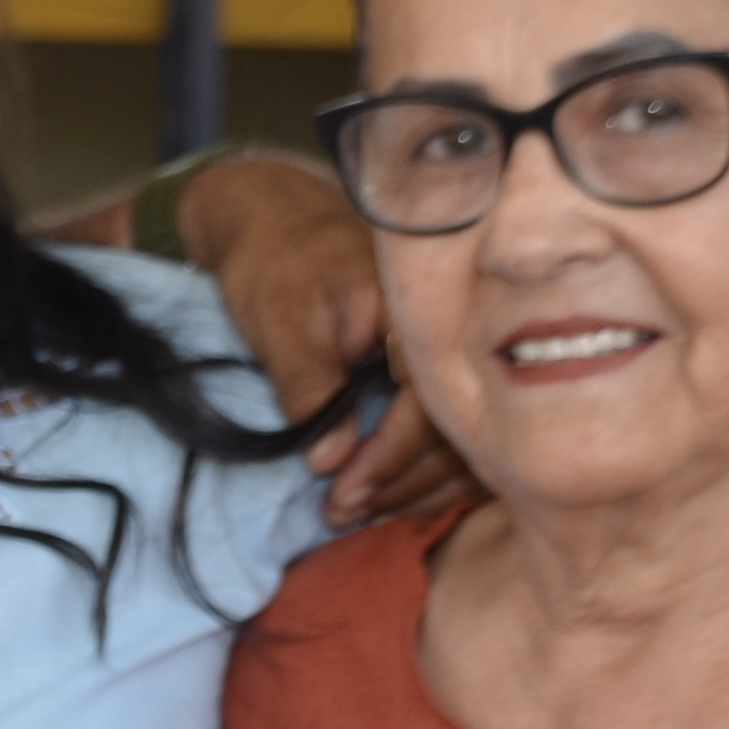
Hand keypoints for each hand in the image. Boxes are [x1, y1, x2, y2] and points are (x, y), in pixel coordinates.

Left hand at [179, 152, 470, 525]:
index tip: (347, 495)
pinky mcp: (430, 364)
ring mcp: (443, 349)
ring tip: (362, 511)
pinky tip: (391, 491)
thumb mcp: (279, 323)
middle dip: (402, 481)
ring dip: (416, 484)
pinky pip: (446, 427)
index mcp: (412, 311)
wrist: (271, 214)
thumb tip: (332, 460)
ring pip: (457, 435)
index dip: (389, 458)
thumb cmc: (272, 260)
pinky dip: (423, 467)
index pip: (426, 402)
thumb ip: (309, 388)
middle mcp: (443, 331)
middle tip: (346, 513)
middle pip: (452, 427)